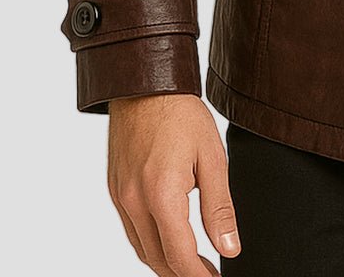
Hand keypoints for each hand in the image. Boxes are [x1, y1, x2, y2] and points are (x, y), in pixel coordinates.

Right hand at [107, 93, 240, 275]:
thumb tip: (229, 248)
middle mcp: (134, 201)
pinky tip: (168, 239)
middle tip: (208, 274)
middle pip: (157, 259)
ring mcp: (120, 197)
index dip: (199, 276)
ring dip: (165, 262)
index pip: (180, 255)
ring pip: (141, 248)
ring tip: (193, 264)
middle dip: (183, 273)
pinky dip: (149, 243)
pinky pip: (131, 229)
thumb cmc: (182, 115)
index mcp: (162, 194)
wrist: (145, 85)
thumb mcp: (213, 158)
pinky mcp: (114, 189)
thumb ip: (219, 207)